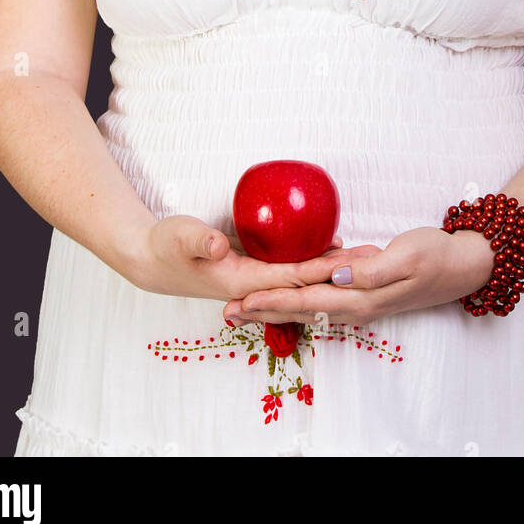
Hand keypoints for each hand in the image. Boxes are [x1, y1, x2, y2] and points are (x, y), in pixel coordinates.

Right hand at [126, 213, 349, 302]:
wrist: (148, 260)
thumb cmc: (165, 246)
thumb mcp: (179, 237)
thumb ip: (199, 240)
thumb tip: (220, 247)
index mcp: (242, 281)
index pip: (293, 276)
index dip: (324, 269)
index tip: (353, 262)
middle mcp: (253, 286)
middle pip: (305, 282)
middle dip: (339, 274)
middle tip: (375, 259)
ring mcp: (253, 280)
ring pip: (300, 278)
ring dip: (330, 270)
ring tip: (363, 258)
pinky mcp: (251, 270)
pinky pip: (288, 270)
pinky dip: (311, 263)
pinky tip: (327, 250)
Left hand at [222, 227, 495, 326]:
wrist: (463, 266)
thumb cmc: (435, 255)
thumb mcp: (407, 255)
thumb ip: (371, 268)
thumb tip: (336, 274)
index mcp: (362, 296)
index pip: (307, 299)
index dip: (272, 300)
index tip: (242, 301)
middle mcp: (356, 306)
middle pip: (300, 311)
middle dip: (263, 312)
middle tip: (227, 313)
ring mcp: (360, 304)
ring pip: (308, 309)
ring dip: (275, 310)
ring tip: (245, 311)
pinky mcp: (364, 295)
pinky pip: (322, 302)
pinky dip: (298, 302)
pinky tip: (285, 298)